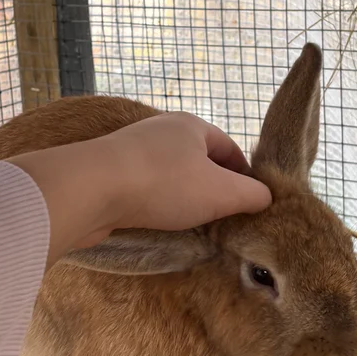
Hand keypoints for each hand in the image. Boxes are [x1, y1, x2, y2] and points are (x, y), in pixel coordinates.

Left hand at [11, 112, 271, 266]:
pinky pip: (144, 190)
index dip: (244, 176)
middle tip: (223, 221)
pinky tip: (158, 225)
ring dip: (182, 200)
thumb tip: (266, 198)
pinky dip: (156, 206)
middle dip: (212, 190)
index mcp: (192, 126)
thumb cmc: (163, 184)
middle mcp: (162, 132)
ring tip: (192, 228)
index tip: (250, 205)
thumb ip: (251, 195)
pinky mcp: (110, 174)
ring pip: (170, 177)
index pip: (229, 149)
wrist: (90, 189)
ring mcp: (132, 152)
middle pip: (198, 163)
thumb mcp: (221, 193)